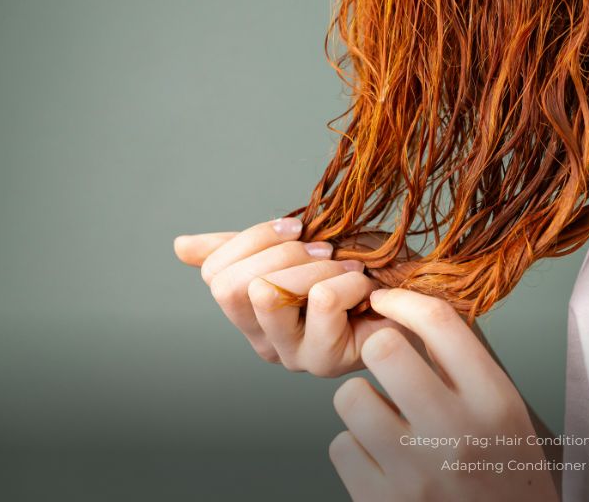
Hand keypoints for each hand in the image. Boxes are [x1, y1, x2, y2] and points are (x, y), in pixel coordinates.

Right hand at [173, 218, 416, 376]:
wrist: (409, 293)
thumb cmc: (351, 270)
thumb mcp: (293, 249)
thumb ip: (240, 249)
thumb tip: (180, 247)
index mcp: (248, 312)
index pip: (215, 275)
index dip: (253, 240)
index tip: (296, 227)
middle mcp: (262, 340)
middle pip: (231, 287)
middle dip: (280, 254)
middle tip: (322, 250)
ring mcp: (292, 355)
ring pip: (270, 293)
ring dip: (313, 268)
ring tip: (345, 268)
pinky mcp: (326, 360)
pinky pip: (321, 301)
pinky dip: (347, 280)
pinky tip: (365, 288)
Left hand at [329, 289, 558, 501]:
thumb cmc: (505, 477)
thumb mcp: (505, 415)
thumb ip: (467, 368)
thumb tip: (414, 315)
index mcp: (494, 402)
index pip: (440, 323)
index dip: (403, 300)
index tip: (386, 300)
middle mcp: (455, 433)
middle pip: (384, 349)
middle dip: (378, 350)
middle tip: (387, 365)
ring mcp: (415, 472)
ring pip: (351, 396)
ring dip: (362, 402)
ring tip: (384, 419)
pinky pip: (341, 446)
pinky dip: (355, 448)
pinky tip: (380, 460)